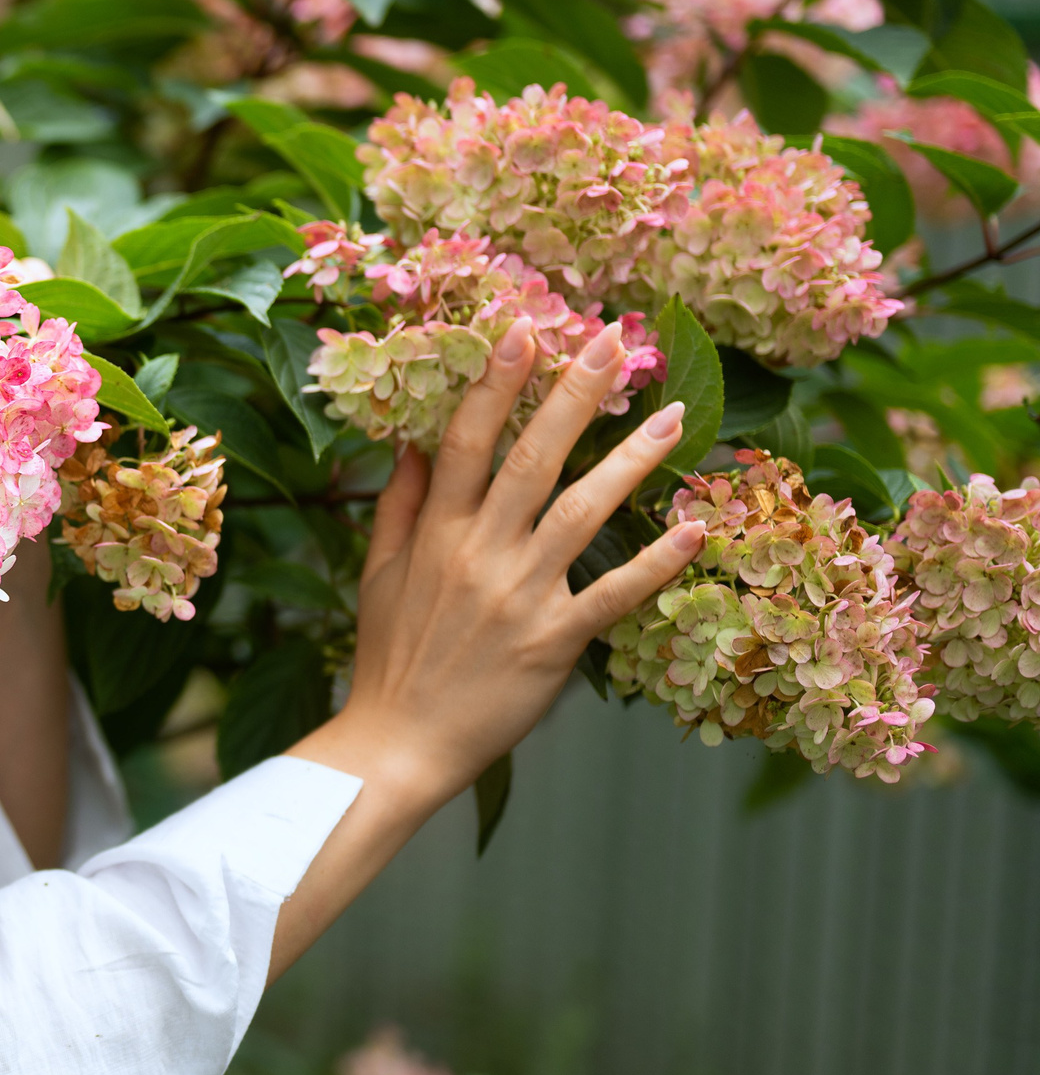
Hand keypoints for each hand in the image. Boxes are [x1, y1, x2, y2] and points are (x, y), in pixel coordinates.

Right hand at [268, 316, 703, 978]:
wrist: (398, 743)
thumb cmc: (390, 658)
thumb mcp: (378, 575)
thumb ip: (399, 506)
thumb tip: (414, 444)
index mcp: (435, 533)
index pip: (468, 442)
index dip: (497, 384)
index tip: (527, 331)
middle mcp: (479, 554)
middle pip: (531, 459)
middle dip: (572, 395)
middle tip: (611, 341)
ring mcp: (520, 596)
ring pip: (581, 513)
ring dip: (630, 462)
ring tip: (674, 416)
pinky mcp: (554, 642)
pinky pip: (613, 594)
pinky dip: (656, 563)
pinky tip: (695, 529)